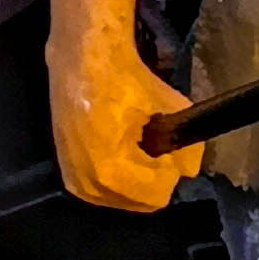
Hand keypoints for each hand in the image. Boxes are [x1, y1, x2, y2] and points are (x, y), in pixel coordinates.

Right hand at [49, 39, 193, 213]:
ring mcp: (74, 180)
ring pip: (123, 198)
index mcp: (109, 170)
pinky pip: (105, 190)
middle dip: (153, 176)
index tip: (171, 147)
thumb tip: (191, 171)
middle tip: (156, 144)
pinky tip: (118, 145)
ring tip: (135, 142)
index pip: (157, 195)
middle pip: (141, 202)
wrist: (81, 57)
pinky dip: (118, 174)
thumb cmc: (123, 77)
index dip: (171, 170)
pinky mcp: (67, 173)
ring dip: (136, 176)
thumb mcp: (168, 108)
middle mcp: (87, 184)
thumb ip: (186, 147)